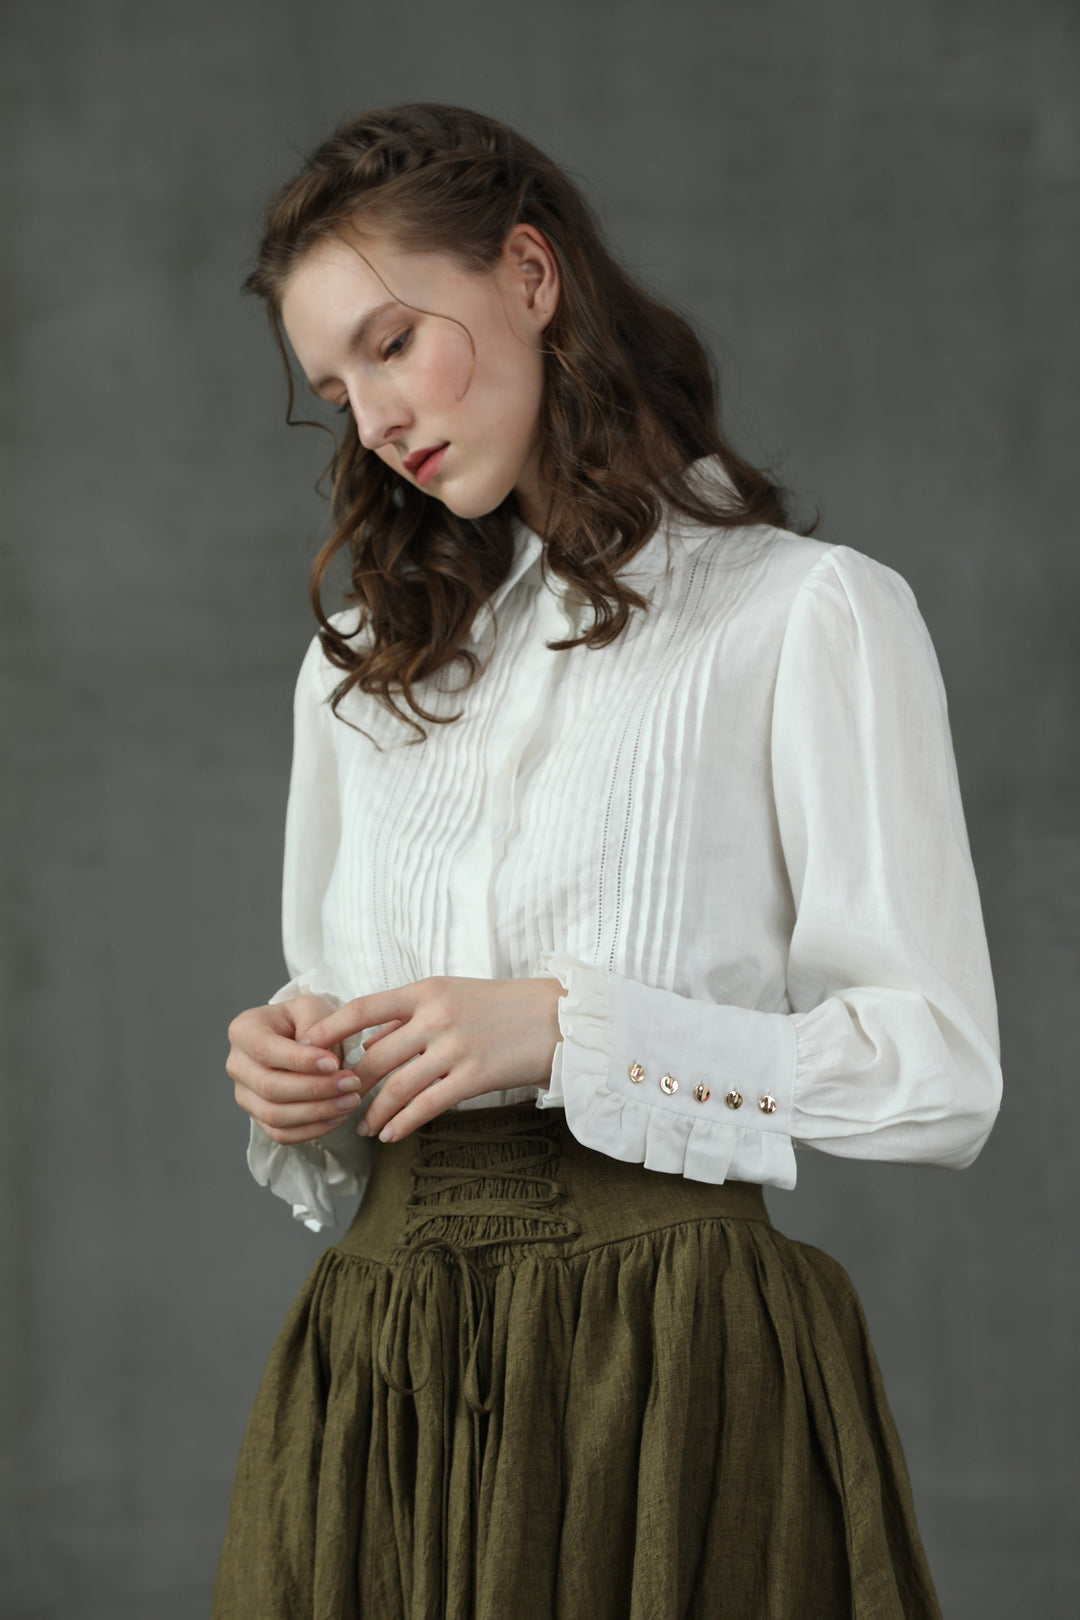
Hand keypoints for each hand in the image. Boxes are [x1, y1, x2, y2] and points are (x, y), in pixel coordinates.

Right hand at [225, 994, 365, 1144]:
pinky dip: (311, 1130)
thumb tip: (319, 1055)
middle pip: (269, 1087)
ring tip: (350, 1101)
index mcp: (244, 1031)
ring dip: (317, 1112)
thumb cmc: (307, 1020)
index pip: (265, 1050)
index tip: (334, 1064)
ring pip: (275, 1115)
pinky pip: (281, 1134)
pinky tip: (338, 1116)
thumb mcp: (313, 1008)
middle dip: (314, 1089)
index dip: (299, 1061)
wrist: (303, 1037)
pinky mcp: (258, 1117)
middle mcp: (237, 1064)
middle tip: (351, 1084)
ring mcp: (244, 1094)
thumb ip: (315, 1025)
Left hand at [302, 975, 566, 1142]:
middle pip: (375, 1056)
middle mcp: (436, 1016)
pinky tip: (390, 1135)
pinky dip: (402, 1123)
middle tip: (334, 1104)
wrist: (559, 1018)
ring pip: (397, 1086)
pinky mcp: (475, 1076)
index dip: (331, 1028)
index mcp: (426, 990)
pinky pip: (427, 1105)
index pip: (365, 1007)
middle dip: (350, 1085)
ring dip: (373, 1112)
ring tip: (361, 1129)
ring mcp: (455, 1047)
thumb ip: (410, 1015)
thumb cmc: (503, 1006)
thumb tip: (370, 1038)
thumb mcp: (453, 995)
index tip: (308, 1047)